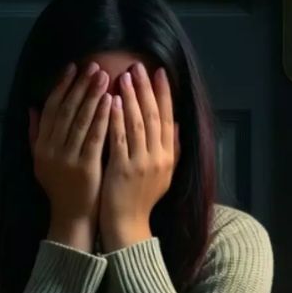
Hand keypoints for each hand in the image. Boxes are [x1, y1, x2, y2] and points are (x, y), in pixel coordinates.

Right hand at [31, 62, 111, 251]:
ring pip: (80, 120)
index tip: (73, 67)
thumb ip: (35, 135)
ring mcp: (67, 158)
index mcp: (40, 146)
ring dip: (92, 95)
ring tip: (104, 76)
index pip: (50, 109)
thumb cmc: (61, 187)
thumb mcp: (42, 162)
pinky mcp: (85, 167)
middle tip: (93, 65)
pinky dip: (102, 117)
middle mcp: (50, 150)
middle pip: (65, 110)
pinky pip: (94, 136)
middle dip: (80, 85)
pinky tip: (111, 101)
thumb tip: (32, 108)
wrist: (72, 217)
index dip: (61, 86)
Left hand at [100, 63, 177, 251]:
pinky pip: (120, 139)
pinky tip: (113, 102)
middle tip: (138, 66)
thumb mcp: (164, 174)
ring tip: (124, 76)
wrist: (128, 225)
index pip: (168, 119)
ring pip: (138, 124)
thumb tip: (178, 126)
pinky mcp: (123, 170)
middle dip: (146, 89)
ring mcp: (141, 164)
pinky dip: (118, 119)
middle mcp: (159, 158)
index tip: (159, 72)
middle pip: (154, 116)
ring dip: (132, 98)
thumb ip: (172, 150)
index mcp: (169, 157)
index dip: (164, 94)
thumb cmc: (142, 199)